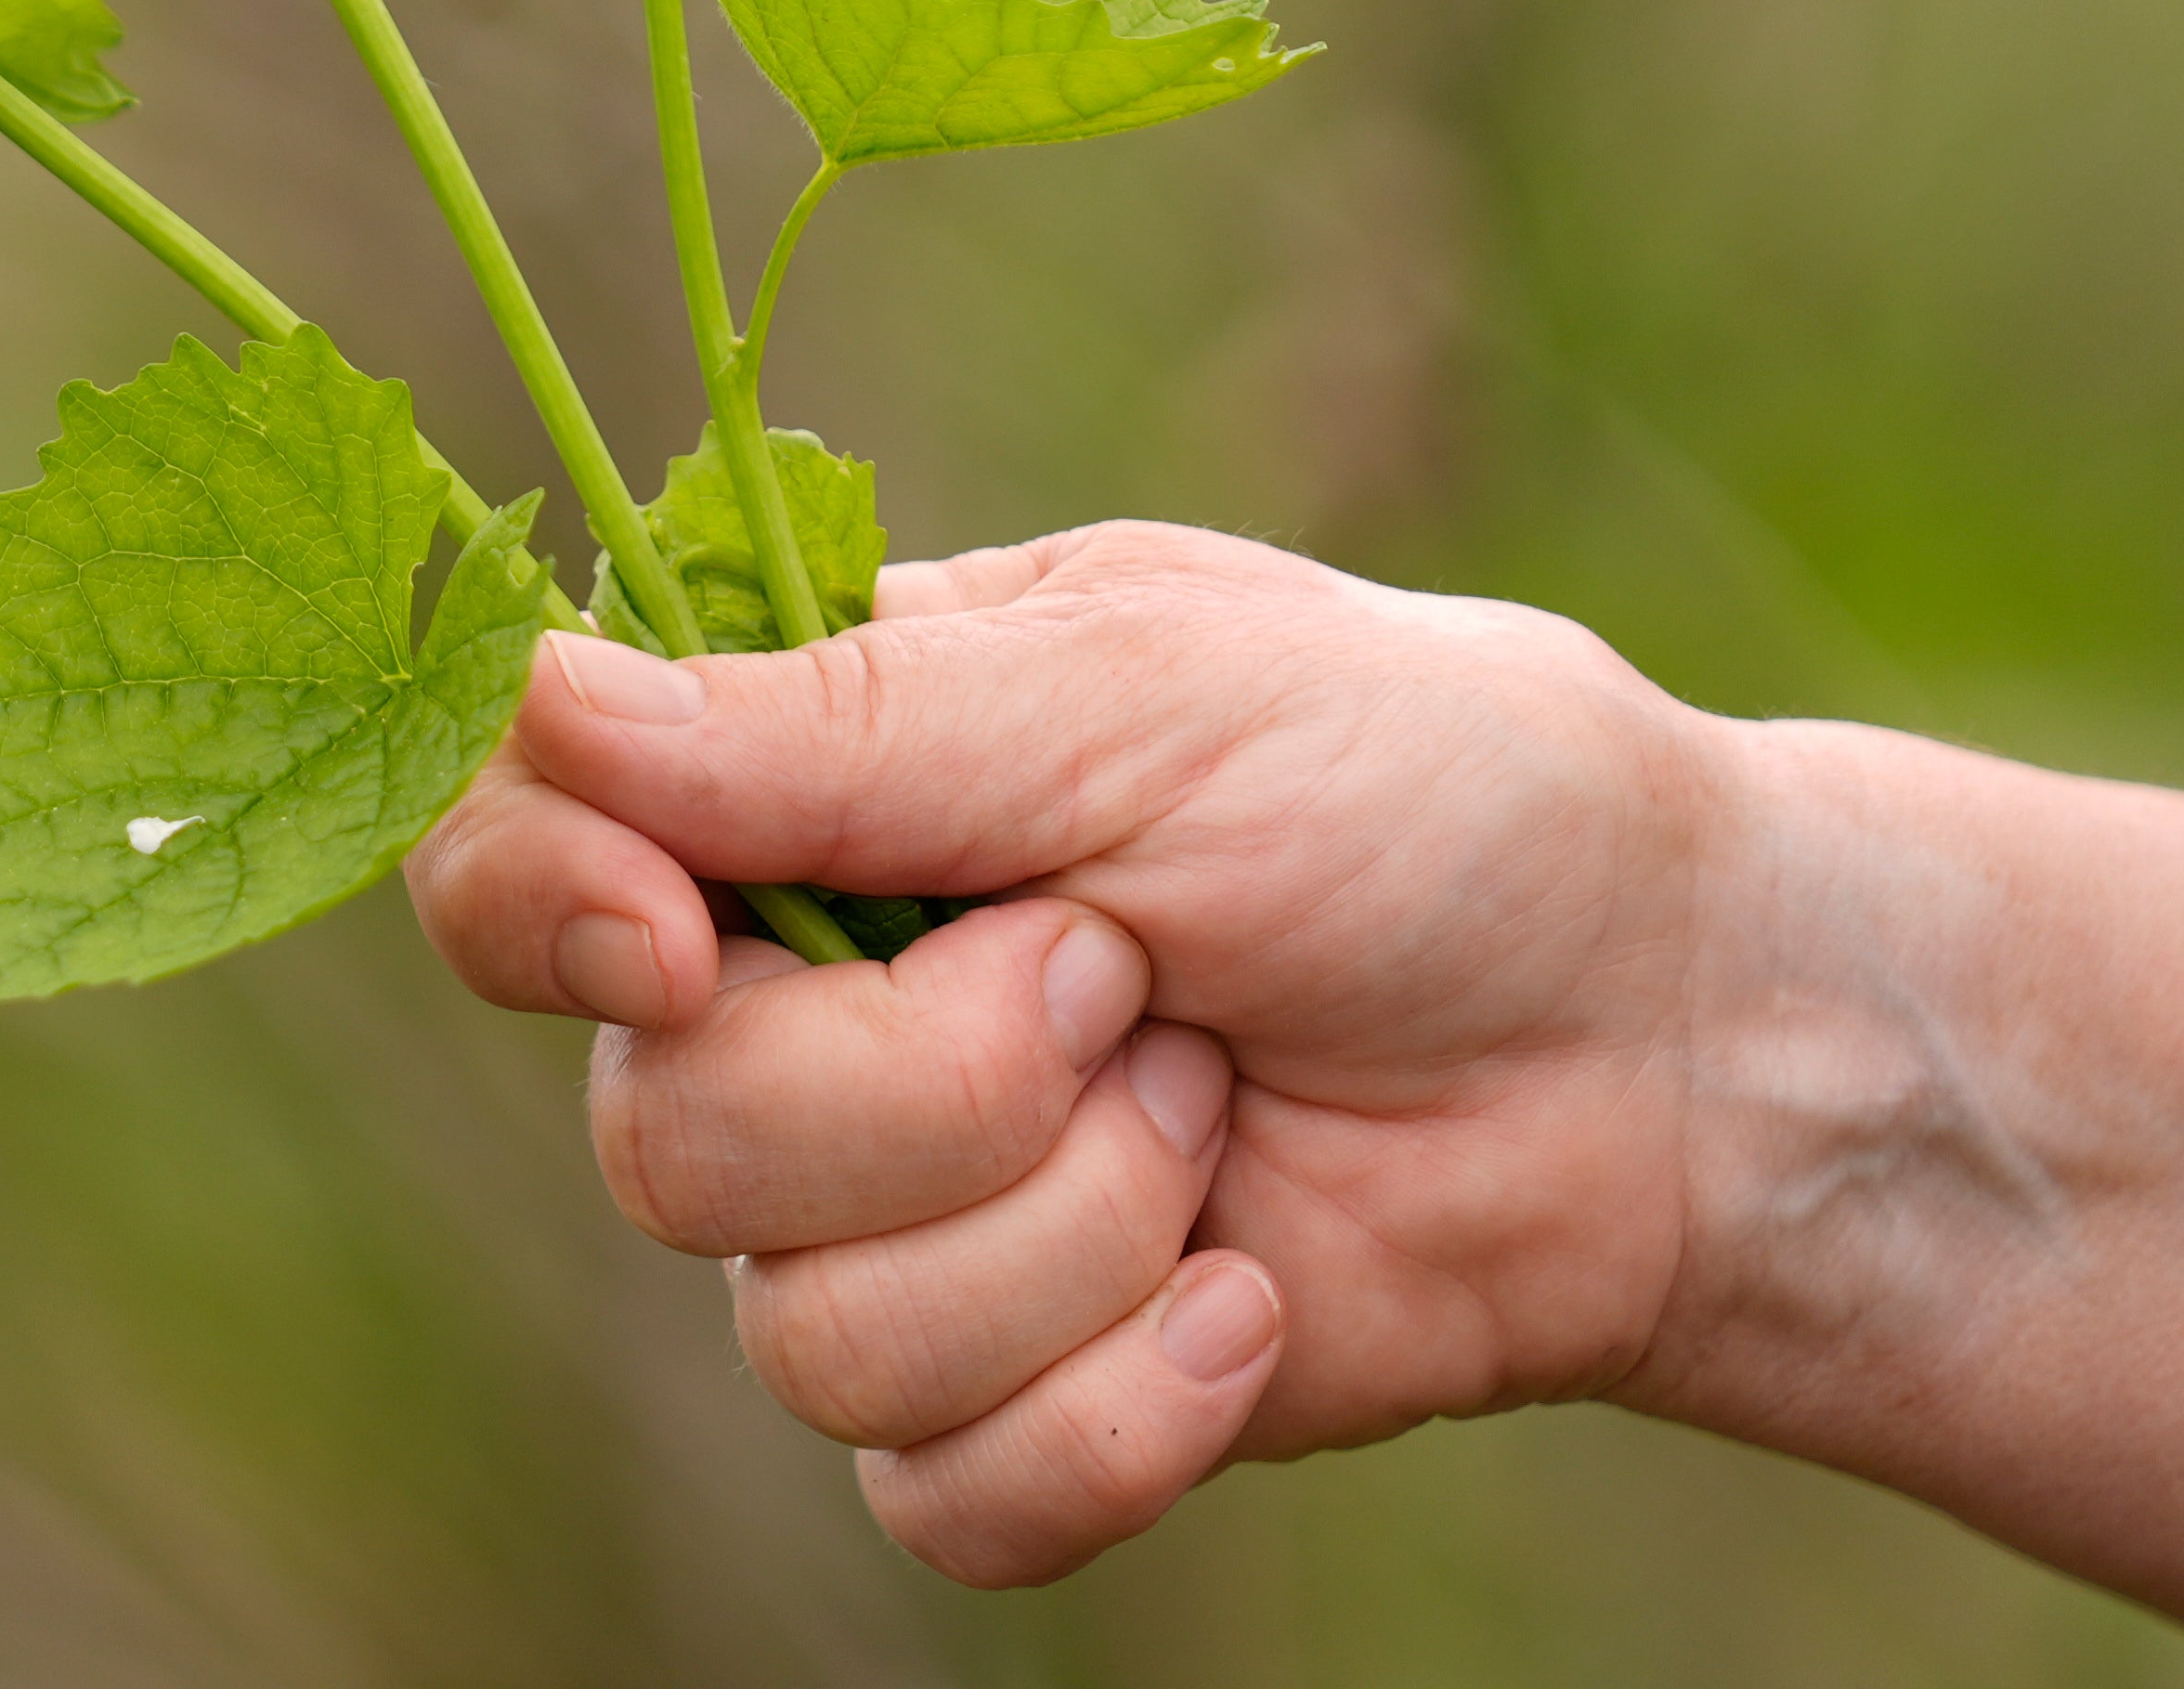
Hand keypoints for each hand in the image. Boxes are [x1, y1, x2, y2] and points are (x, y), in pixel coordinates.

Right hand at [405, 520, 1732, 1583]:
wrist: (1667, 1040)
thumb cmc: (1430, 790)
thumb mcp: (1149, 685)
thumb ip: (838, 724)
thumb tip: (532, 700)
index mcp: (802, 787)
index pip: (515, 860)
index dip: (541, 914)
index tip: (671, 941)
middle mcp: (804, 1008)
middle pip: (662, 1134)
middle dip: (940, 1080)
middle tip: (1141, 973)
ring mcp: (902, 1221)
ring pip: (806, 1331)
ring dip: (1071, 1230)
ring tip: (1223, 1106)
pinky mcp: (1017, 1404)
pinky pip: (936, 1497)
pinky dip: (1119, 1415)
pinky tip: (1253, 1303)